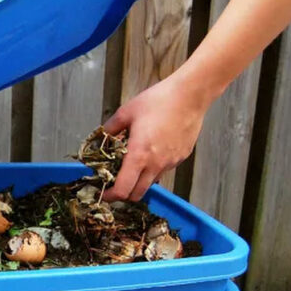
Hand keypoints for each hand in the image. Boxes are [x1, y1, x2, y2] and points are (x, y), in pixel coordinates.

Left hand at [102, 74, 207, 200]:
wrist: (190, 95)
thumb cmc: (159, 100)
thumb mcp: (127, 112)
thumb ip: (110, 129)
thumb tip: (101, 138)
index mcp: (139, 155)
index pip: (122, 191)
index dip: (110, 196)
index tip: (103, 192)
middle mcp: (155, 165)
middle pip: (136, 195)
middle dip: (123, 194)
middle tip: (115, 183)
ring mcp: (169, 164)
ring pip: (150, 183)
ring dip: (139, 180)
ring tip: (134, 163)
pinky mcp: (180, 159)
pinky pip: (163, 171)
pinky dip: (153, 169)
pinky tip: (152, 151)